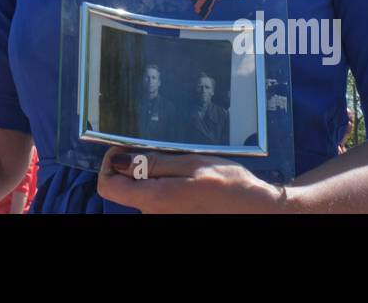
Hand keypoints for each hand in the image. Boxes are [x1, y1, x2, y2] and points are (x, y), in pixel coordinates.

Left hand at [95, 147, 288, 213]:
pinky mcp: (174, 219)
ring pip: (145, 192)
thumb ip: (154, 163)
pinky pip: (159, 201)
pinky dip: (167, 188)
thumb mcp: (191, 163)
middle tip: (168, 154)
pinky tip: (190, 183)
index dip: (110, 164)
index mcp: (154, 200)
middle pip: (127, 187)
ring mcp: (163, 220)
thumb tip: (119, 160)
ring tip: (186, 168)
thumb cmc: (229, 186)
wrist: (258, 212)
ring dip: (157, 177)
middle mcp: (153, 216)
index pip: (108, 185)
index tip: (127, 148)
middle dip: (139, 167)